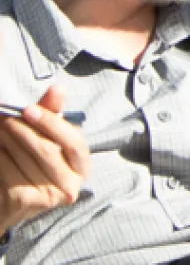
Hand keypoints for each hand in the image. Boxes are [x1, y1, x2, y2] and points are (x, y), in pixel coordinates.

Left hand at [0, 85, 90, 235]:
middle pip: (47, 150)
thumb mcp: (48, 137)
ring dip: (6, 139)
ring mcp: (47, 196)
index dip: (52, 124)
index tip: (28, 109)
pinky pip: (7, 170)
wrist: (9, 200)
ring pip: (24, 158)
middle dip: (23, 129)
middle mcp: (70, 185)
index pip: (74, 142)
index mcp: (82, 167)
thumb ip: (53, 114)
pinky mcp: (23, 201)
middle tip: (5, 116)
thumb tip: (58, 88)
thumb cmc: (33, 162)